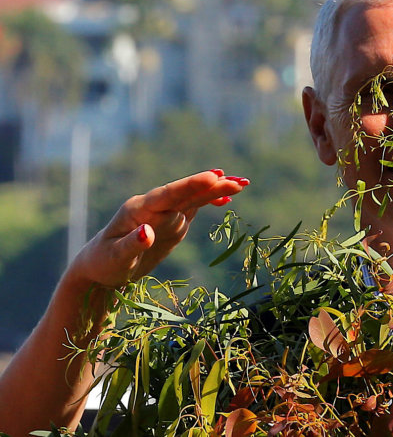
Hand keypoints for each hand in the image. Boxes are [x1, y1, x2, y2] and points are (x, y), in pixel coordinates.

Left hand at [65, 169, 249, 289]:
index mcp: (138, 210)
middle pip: (185, 193)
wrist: (101, 266)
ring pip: (193, 197)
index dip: (190, 185)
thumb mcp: (115, 259)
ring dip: (216, 189)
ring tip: (241, 183)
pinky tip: (226, 198)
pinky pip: (194, 207)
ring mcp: (164, 213)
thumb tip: (147, 232)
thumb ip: (131, 245)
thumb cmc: (105, 264)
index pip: (168, 195)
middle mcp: (153, 206)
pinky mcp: (172, 222)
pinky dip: (210, 200)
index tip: (212, 177)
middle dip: (210, 186)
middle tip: (236, 181)